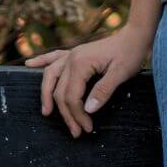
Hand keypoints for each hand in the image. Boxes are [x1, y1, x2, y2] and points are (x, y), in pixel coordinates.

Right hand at [26, 25, 153, 136]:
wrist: (136, 35)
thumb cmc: (131, 52)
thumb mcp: (122, 73)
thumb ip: (104, 90)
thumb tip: (87, 109)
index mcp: (80, 63)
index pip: (72, 96)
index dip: (78, 114)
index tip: (86, 128)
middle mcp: (71, 58)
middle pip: (60, 92)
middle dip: (67, 114)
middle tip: (76, 131)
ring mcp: (72, 54)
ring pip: (50, 77)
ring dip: (47, 95)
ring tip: (46, 112)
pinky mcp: (76, 53)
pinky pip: (54, 57)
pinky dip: (42, 61)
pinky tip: (30, 65)